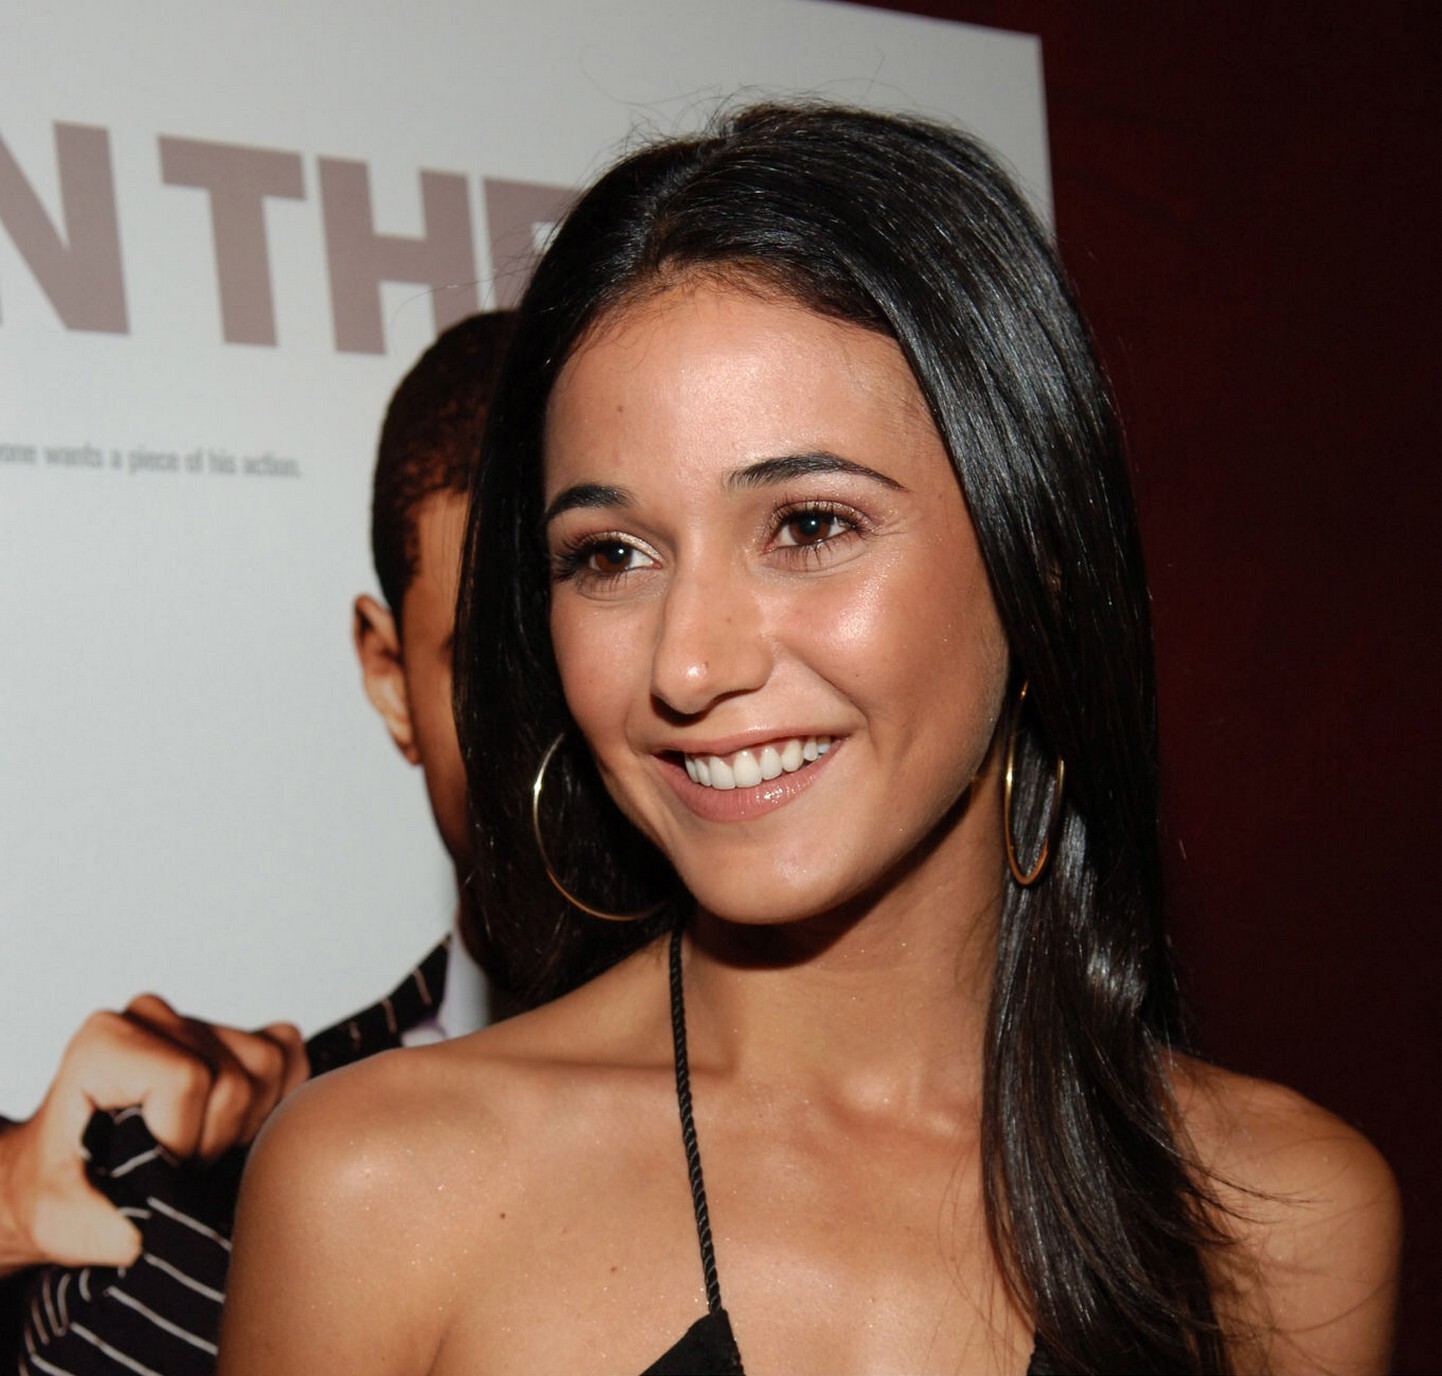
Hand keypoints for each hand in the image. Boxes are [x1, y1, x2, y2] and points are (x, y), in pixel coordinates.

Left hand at [0, 996, 306, 1273]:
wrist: (71, 1175)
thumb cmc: (64, 1188)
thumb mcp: (59, 1221)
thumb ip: (104, 1230)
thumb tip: (157, 1235)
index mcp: (105, 1042)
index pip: (189, 1078)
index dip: (183, 1140)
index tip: (150, 1170)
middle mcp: (153, 1017)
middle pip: (236, 1078)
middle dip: (214, 1141)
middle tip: (174, 1167)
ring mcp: (198, 1021)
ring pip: (268, 1067)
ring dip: (244, 1126)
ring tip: (197, 1150)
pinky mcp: (236, 1032)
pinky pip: (288, 1054)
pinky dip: (272, 1102)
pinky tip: (229, 1128)